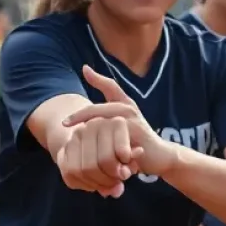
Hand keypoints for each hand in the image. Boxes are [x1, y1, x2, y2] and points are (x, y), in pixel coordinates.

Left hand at [60, 66, 177, 179]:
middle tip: (64, 123)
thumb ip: (107, 117)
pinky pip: (112, 137)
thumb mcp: (122, 127)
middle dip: (79, 115)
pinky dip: (98, 143)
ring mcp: (133, 120)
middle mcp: (129, 108)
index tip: (85, 69)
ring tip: (72, 135)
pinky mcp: (136, 135)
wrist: (160, 156)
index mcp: (126, 103)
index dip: (97, 77)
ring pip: (103, 121)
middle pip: (98, 108)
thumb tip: (87, 116)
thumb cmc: (137, 140)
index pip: (110, 85)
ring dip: (85, 128)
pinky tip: (87, 149)